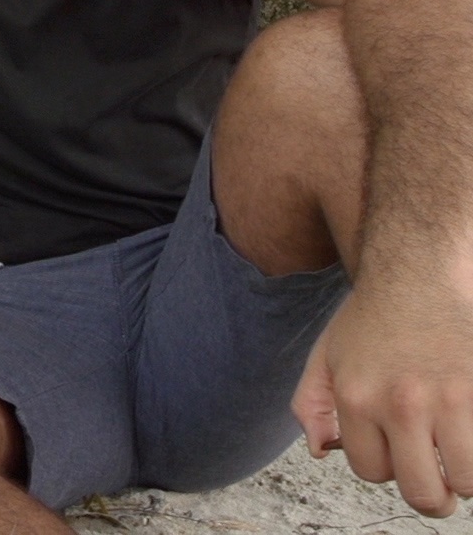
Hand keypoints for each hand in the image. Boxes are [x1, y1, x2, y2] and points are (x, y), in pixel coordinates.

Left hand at [293, 284, 472, 517]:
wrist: (415, 275)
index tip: (396, 447)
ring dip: (464, 473)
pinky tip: (467, 428)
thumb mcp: (324, 356)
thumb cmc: (370, 321)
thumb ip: (311, 405)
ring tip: (457, 447)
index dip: (386, 464)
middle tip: (437, 472)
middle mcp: (403, 403)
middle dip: (430, 490)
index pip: (373, 472)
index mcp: (358, 399)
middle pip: (424, 493)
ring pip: (467, 482)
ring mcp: (451, 398)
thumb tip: (322, 451)